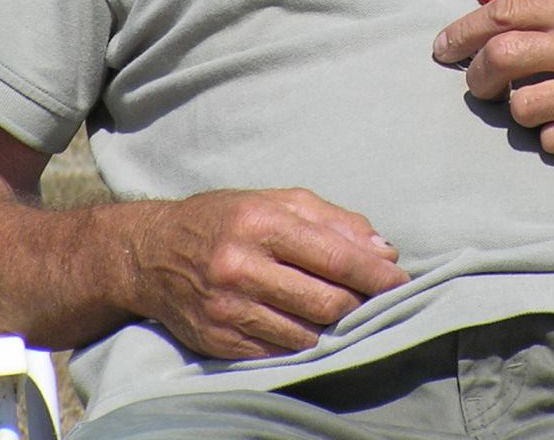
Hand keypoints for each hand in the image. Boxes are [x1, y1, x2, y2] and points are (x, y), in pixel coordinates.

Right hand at [126, 187, 408, 359]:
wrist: (153, 254)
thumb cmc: (227, 219)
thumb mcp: (277, 201)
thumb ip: (334, 221)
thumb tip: (382, 249)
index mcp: (262, 223)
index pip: (334, 256)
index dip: (374, 274)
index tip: (400, 281)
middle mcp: (243, 266)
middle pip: (325, 301)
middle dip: (358, 302)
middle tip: (372, 297)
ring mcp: (229, 308)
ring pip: (306, 333)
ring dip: (332, 325)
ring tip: (338, 309)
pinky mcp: (219, 341)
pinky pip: (278, 351)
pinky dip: (301, 341)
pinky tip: (305, 325)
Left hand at [433, 0, 553, 159]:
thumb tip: (520, 27)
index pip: (507, 12)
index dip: (466, 30)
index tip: (445, 46)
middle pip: (501, 58)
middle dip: (477, 76)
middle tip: (477, 86)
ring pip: (523, 107)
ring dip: (520, 111)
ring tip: (539, 108)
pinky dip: (552, 138)